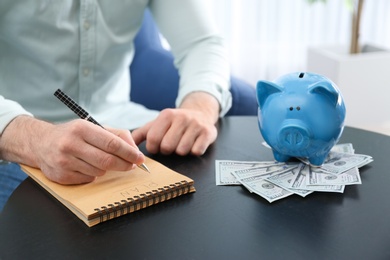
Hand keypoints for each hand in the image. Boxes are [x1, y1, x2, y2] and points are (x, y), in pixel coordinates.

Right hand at [0, 116, 144, 183]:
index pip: (112, 143)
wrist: (40, 143)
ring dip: (106, 169)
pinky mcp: (61, 175)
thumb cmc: (73, 134)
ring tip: (101, 161)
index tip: (139, 158)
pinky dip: (93, 174)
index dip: (129, 152)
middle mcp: (70, 144)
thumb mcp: (93, 127)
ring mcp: (64, 161)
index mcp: (81, 128)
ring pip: (99, 171)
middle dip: (124, 164)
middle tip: (132, 165)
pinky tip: (87, 166)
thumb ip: (116, 135)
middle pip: (107, 160)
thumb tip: (134, 149)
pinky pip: (88, 179)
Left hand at [132, 92, 219, 155]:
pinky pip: (196, 151)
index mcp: (166, 115)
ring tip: (182, 143)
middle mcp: (182, 118)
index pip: (153, 139)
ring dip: (180, 151)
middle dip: (167, 150)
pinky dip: (194, 151)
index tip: (157, 146)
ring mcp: (196, 125)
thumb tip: (125, 144)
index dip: (154, 147)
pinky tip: (193, 144)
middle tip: (171, 145)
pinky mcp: (207, 132)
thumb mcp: (158, 123)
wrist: (200, 113)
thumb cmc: (175, 122)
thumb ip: (141, 134)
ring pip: (182, 151)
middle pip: (167, 146)